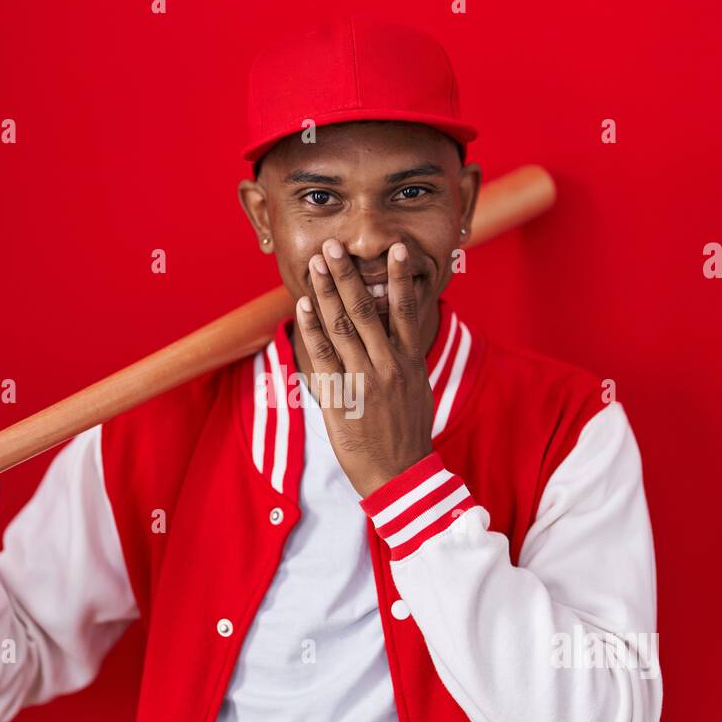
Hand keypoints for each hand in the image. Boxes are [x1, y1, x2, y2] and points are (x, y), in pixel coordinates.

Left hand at [296, 237, 433, 497]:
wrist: (399, 474)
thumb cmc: (408, 432)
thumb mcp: (418, 390)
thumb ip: (409, 358)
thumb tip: (406, 331)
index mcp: (411, 361)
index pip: (408, 310)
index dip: (400, 278)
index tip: (396, 250)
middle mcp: (388, 365)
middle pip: (367, 311)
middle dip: (349, 277)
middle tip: (336, 248)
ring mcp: (364, 380)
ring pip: (343, 328)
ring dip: (327, 293)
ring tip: (318, 265)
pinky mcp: (340, 397)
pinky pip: (322, 357)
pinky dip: (311, 329)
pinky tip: (303, 306)